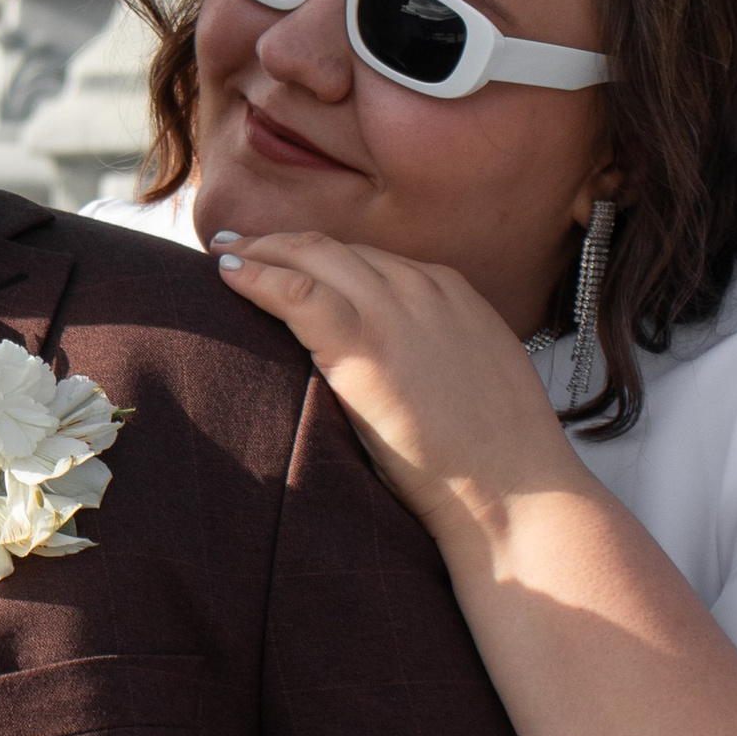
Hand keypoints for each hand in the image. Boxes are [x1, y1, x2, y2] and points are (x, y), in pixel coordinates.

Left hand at [217, 225, 584, 546]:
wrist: (513, 492)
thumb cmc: (495, 461)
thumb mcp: (476, 379)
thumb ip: (438, 352)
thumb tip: (403, 367)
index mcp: (452, 292)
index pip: (371, 258)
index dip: (322, 257)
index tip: (289, 260)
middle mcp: (422, 288)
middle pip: (337, 248)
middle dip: (283, 243)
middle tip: (239, 245)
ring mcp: (393, 311)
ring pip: (311, 256)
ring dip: (260, 251)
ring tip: (223, 255)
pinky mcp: (363, 343)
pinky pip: (294, 291)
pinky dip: (256, 276)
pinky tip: (227, 276)